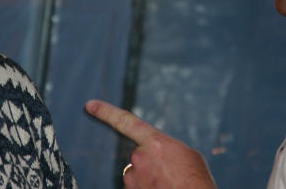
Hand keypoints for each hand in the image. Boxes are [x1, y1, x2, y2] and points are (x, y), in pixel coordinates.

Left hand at [85, 99, 216, 188]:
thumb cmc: (196, 180)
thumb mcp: (186, 155)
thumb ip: (164, 148)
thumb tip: (156, 154)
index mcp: (155, 142)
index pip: (125, 122)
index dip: (105, 112)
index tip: (89, 105)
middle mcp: (139, 158)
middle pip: (138, 156)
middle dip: (150, 163)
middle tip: (170, 173)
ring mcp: (133, 178)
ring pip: (137, 175)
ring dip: (149, 179)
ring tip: (169, 184)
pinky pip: (137, 188)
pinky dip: (147, 188)